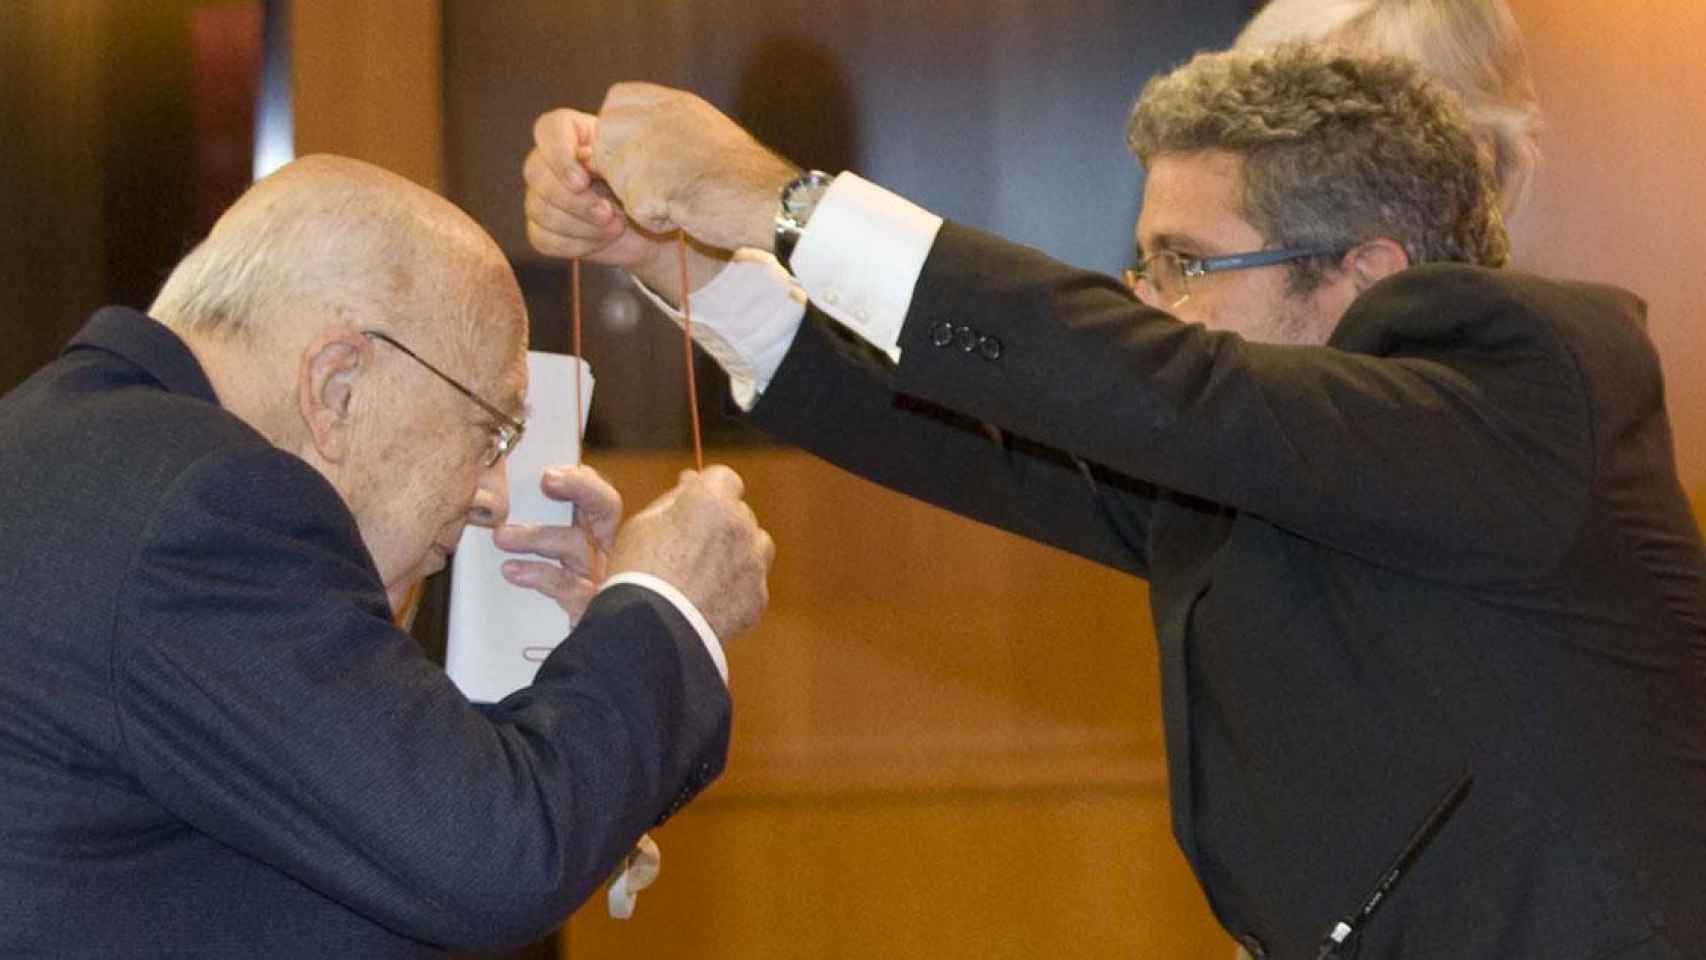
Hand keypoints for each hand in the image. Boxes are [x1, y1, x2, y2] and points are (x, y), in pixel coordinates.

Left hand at [493, 465, 622, 620]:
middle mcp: (606, 554)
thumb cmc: (556, 603)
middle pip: (606, 508)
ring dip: (537, 535)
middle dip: (580, 487)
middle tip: (546, 479)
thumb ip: (535, 535)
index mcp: (597, 537)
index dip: (581, 479)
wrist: (581, 663)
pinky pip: (566, 585)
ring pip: (576, 545)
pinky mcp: (589, 609)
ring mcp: (601, 581)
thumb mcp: (550, 564)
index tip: (548, 471)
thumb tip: (494, 507)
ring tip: (502, 537)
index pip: (599, 496)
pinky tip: (511, 570)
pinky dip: (537, 574)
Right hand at [524, 108, 667, 267]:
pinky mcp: (541, 229)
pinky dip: (576, 244)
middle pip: (536, 174)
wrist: (649, 224)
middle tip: (607, 212)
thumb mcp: (633, 165)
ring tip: (615, 226)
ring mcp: (538, 196)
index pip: (547, 131)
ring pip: (539, 210)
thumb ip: (608, 158)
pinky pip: (544, 238)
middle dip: (574, 200)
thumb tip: (585, 158)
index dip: (559, 157)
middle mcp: (546, 162)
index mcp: (570, 132)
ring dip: (580, 225)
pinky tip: (601, 240)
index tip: (583, 181)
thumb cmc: (641, 183)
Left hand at [593, 82, 798, 253]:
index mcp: (673, 102)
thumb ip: (667, 126)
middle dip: (618, 167)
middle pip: (604, 138)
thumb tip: (629, 139)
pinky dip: (656, 221)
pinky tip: (686, 213)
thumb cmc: (746, 176)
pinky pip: (633, 210)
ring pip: (614, 177)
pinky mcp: (650, 185)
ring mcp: (651, 148)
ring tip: (680, 199)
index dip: (617, 131)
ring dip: (638, 197)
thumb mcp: (705, 130)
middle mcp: (658, 117)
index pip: (615, 101)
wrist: (770, 200)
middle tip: (655, 185)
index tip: (636, 153)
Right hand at [608, 465, 774, 641]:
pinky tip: (709, 599)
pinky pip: (752, 583)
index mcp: (712, 501)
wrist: (650, 633)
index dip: (708, 490)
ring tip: (705, 572)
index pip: (725, 478)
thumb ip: (673, 499)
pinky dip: (736, 588)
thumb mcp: (642, 524)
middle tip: (689, 547)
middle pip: (740, 513)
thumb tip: (691, 481)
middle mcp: (741, 527)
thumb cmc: (638, 574)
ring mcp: (753, 564)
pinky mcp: (757, 598)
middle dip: (721, 523)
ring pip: (756, 546)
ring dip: (738, 552)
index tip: (693, 505)